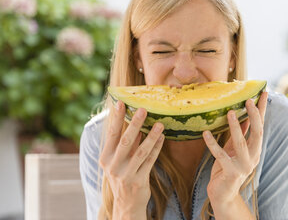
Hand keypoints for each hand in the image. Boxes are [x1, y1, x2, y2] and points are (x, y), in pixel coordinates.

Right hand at [98, 100, 164, 218]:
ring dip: (151, 136)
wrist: (126, 205)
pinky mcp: (139, 181)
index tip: (121, 103)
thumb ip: (126, 145)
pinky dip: (157, 148)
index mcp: (105, 158)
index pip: (111, 134)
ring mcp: (125, 174)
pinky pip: (150, 161)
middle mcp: (113, 166)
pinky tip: (162, 138)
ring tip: (160, 124)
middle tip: (143, 109)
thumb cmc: (123, 177)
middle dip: (135, 123)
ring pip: (141, 151)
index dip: (116, 118)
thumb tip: (136, 125)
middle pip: (125, 140)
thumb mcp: (118, 161)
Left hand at [202, 92, 267, 204]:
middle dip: (254, 116)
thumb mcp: (235, 149)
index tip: (264, 93)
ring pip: (241, 144)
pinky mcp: (230, 172)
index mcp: (255, 149)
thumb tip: (243, 114)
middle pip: (258, 133)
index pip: (261, 126)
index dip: (263, 110)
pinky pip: (220, 155)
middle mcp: (253, 157)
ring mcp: (243, 166)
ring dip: (235, 127)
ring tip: (229, 112)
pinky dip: (212, 144)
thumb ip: (241, 134)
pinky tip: (205, 133)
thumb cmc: (228, 168)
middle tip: (249, 100)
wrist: (223, 194)